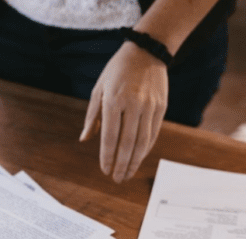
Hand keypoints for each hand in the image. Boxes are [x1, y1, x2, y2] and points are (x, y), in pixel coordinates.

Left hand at [80, 42, 168, 182]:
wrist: (147, 51)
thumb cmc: (116, 71)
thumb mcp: (98, 89)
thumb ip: (92, 116)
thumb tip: (84, 139)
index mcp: (114, 100)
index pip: (109, 136)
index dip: (107, 156)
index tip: (104, 170)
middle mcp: (133, 105)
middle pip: (127, 143)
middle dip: (121, 164)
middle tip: (116, 179)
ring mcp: (149, 106)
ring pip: (142, 142)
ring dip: (134, 161)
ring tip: (127, 174)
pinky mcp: (161, 107)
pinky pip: (153, 133)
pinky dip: (145, 149)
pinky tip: (139, 159)